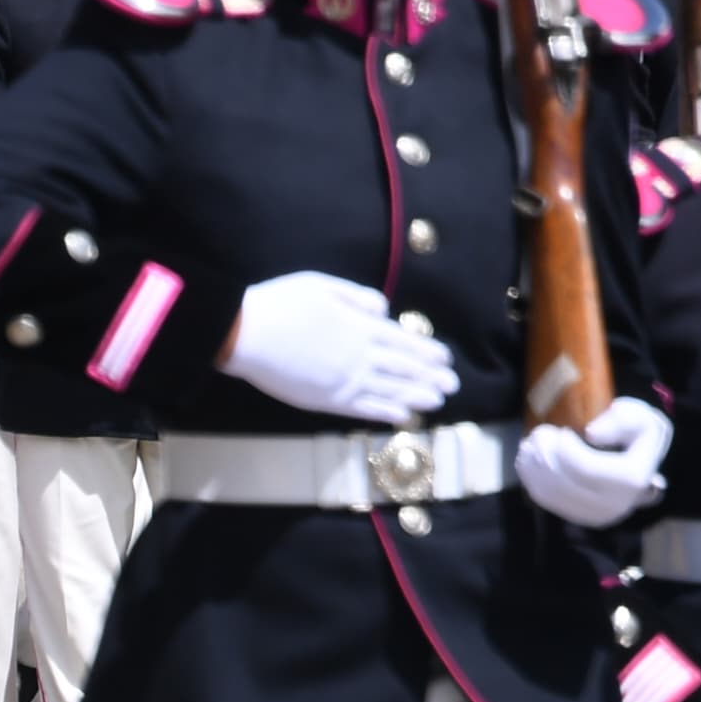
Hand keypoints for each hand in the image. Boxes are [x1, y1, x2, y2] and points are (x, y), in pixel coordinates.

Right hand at [221, 271, 455, 424]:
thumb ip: (358, 298)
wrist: (248, 334)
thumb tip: (385, 310)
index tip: (445, 358)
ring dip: (416, 396)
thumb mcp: (323, 286)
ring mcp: (344, 380)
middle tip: (452, 384)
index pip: (402, 340)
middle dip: (429, 376)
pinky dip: (386, 412)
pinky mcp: (326, 400)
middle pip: (402, 368)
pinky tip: (402, 416)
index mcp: (359, 326)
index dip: (426, 350)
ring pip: (389, 390)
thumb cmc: (281, 304)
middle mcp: (359, 356)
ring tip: (437, 401)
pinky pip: (363, 408)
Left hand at [515, 394, 675, 528]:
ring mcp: (595, 516)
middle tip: (537, 433)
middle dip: (543, 455)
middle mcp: (614, 505)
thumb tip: (590, 433)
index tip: (561, 431)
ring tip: (528, 444)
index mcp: (631, 480)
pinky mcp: (579, 517)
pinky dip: (532, 479)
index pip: (586, 468)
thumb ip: (622, 421)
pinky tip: (526, 461)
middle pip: (565, 483)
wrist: (639, 463)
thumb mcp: (641, 418)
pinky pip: (547, 501)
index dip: (565, 449)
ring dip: (533, 467)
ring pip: (551, 493)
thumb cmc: (637, 435)